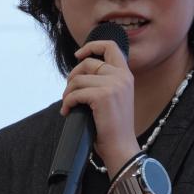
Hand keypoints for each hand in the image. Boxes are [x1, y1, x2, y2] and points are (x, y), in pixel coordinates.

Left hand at [60, 39, 139, 173]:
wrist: (121, 147)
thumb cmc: (113, 126)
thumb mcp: (114, 97)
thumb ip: (104, 81)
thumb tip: (78, 72)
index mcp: (126, 75)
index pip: (110, 47)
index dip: (91, 46)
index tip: (78, 55)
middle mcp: (122, 76)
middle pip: (88, 63)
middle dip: (72, 76)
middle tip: (68, 92)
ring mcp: (114, 85)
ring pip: (78, 79)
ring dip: (68, 92)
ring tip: (67, 104)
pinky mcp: (103, 96)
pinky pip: (75, 93)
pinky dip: (67, 103)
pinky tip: (67, 112)